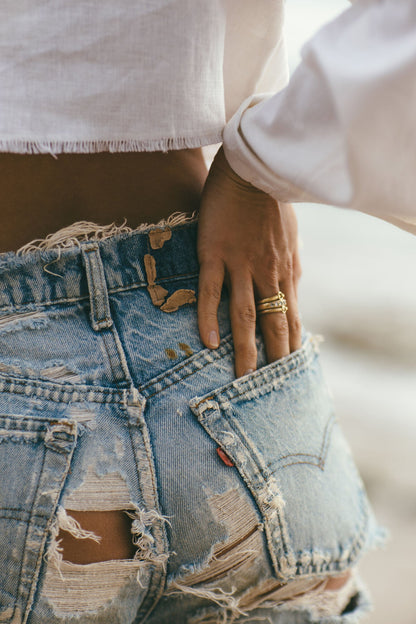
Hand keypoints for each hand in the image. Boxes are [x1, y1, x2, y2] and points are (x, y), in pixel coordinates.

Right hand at [198, 146, 301, 376]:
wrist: (253, 170)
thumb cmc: (272, 202)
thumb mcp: (291, 237)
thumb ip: (291, 264)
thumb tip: (294, 283)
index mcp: (286, 271)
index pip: (291, 316)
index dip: (290, 344)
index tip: (288, 368)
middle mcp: (267, 273)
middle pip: (272, 323)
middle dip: (272, 357)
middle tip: (269, 387)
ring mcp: (241, 265)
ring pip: (244, 314)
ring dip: (244, 348)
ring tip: (241, 377)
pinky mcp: (215, 254)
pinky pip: (211, 291)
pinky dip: (208, 317)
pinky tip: (207, 341)